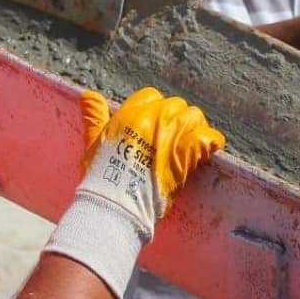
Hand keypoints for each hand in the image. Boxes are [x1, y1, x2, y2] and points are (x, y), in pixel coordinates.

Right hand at [77, 87, 225, 232]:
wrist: (116, 203)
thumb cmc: (101, 177)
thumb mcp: (93, 142)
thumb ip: (94, 117)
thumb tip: (88, 95)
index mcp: (129, 115)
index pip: (151, 96)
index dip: (155, 109)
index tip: (156, 124)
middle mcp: (152, 120)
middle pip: (175, 105)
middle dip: (176, 119)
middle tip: (175, 138)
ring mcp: (171, 136)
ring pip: (194, 116)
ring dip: (195, 127)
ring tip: (190, 142)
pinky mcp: (186, 155)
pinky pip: (208, 138)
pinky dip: (212, 141)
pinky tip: (211, 147)